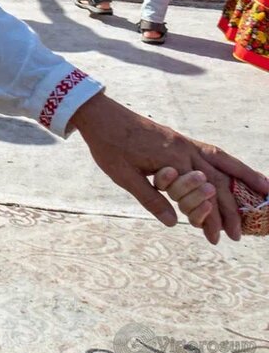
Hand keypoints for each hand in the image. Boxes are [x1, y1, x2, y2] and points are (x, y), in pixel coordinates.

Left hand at [71, 93, 268, 243]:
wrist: (99, 114)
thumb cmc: (108, 145)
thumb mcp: (123, 176)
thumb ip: (149, 198)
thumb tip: (174, 223)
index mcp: (172, 158)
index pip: (202, 193)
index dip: (212, 217)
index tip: (216, 238)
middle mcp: (184, 148)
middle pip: (218, 180)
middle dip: (231, 209)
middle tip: (239, 235)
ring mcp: (183, 141)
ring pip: (222, 161)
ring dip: (245, 177)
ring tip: (267, 191)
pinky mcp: (179, 138)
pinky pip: (211, 152)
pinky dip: (228, 162)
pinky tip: (235, 172)